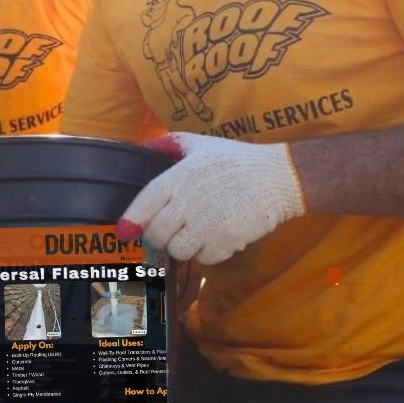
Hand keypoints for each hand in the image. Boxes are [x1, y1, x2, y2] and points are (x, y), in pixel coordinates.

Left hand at [118, 133, 305, 264]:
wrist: (279, 178)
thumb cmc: (237, 160)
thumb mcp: (201, 144)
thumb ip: (169, 144)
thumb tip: (144, 146)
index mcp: (180, 177)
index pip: (145, 202)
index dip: (132, 220)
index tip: (124, 231)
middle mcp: (189, 202)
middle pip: (157, 234)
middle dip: (160, 236)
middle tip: (172, 229)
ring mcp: (207, 224)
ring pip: (177, 250)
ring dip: (183, 246)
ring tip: (197, 232)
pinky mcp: (225, 242)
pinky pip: (203, 259)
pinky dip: (207, 254)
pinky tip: (217, 237)